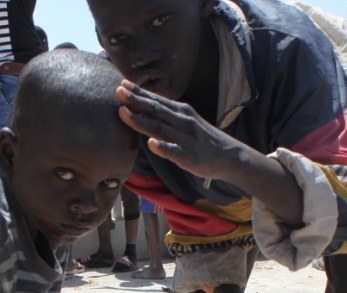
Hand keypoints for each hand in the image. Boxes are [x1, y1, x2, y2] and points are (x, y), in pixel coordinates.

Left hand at [116, 81, 244, 181]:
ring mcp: (184, 138)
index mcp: (180, 112)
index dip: (138, 92)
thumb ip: (166, 116)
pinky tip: (151, 144)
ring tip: (123, 112)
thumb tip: (143, 108)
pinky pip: (173, 151)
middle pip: (154, 110)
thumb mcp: (185, 121)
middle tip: (118, 91)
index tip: (121, 84)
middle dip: (135, 100)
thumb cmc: (201, 140)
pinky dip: (162, 147)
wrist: (229, 155)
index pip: (156, 100)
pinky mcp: (188, 156)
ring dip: (140, 120)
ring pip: (159, 128)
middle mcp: (181, 121)